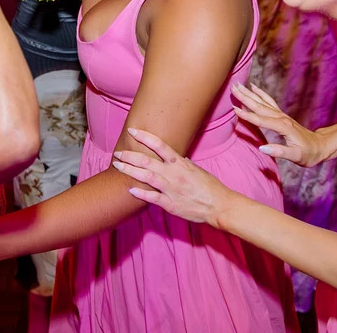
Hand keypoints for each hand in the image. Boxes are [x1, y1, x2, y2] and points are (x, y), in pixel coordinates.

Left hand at [113, 127, 235, 226]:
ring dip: (130, 171)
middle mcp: (174, 174)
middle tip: (118, 153)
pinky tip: (130, 189)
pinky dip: (140, 193)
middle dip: (130, 156)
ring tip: (117, 166)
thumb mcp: (195, 169)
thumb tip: (173, 156)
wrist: (218, 205)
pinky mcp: (170, 204)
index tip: (132, 131)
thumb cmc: (209, 186)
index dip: (144, 137)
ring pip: (146, 177)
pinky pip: (152, 198)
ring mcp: (171, 189)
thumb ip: (182, 163)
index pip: (159, 145)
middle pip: (147, 161)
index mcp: (180, 163)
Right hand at [231, 83, 326, 165]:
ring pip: (262, 102)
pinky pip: (269, 102)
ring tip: (238, 85)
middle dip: (245, 97)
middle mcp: (281, 118)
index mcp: (283, 127)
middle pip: (260, 106)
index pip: (262, 120)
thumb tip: (262, 148)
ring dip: (250, 93)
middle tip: (233, 87)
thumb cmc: (309, 153)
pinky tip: (254, 87)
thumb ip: (280, 151)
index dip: (248, 115)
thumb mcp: (296, 156)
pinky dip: (260, 94)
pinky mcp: (282, 116)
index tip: (234, 109)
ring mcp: (281, 115)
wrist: (321, 146)